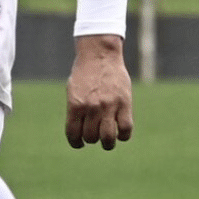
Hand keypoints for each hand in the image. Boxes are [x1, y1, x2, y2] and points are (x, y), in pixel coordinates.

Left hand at [64, 35, 132, 149]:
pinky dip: (123, 136)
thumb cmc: (84, 74)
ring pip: (108, 137)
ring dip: (107, 143)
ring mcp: (108, 106)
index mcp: (75, 105)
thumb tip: (79, 132)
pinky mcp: (124, 103)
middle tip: (95, 134)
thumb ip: (75, 110)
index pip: (74, 134)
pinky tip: (120, 133)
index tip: (79, 143)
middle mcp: (91, 107)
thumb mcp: (73, 91)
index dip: (76, 143)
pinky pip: (125, 129)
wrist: (99, 55)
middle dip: (92, 139)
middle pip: (91, 137)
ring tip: (107, 140)